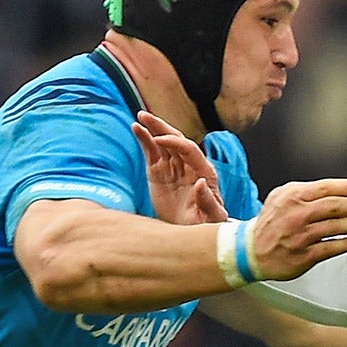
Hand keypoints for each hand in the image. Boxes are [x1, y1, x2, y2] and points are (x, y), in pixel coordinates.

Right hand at [134, 110, 226, 225]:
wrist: (190, 230)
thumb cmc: (205, 224)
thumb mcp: (210, 217)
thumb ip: (207, 201)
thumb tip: (201, 182)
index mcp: (203, 171)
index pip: (189, 149)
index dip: (175, 143)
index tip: (159, 140)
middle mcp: (189, 164)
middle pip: (176, 139)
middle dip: (162, 127)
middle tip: (146, 116)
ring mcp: (173, 166)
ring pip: (162, 143)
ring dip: (153, 128)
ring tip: (140, 116)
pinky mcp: (159, 171)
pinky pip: (152, 152)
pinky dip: (144, 140)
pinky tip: (136, 128)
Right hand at [252, 177, 346, 280]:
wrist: (251, 251)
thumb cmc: (274, 220)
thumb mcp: (284, 196)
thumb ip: (310, 191)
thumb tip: (344, 189)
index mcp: (293, 195)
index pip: (327, 188)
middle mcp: (296, 214)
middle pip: (335, 207)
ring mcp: (300, 236)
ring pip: (335, 227)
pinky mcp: (303, 256)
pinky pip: (330, 248)